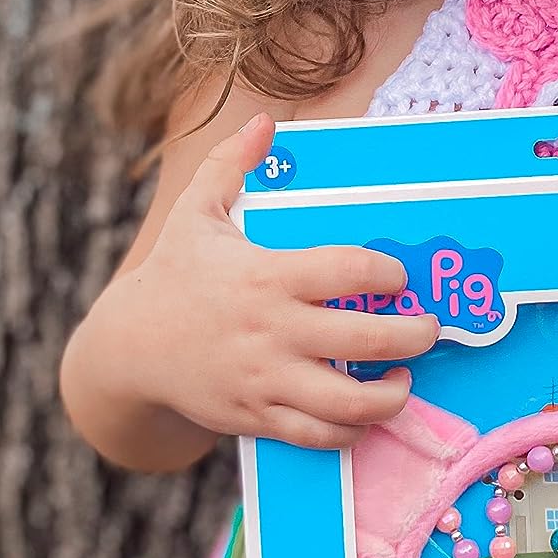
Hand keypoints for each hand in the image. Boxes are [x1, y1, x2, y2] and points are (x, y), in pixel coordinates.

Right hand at [127, 112, 439, 449]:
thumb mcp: (194, 214)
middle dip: (415, 335)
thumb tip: (262, 122)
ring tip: (403, 378)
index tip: (400, 276)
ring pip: (352, 401)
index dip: (390, 272)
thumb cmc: (173, 277)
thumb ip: (229, 164)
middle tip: (427, 328)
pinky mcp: (259, 417)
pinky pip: (321, 435)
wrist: (130, 349)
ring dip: (393, 394)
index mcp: (267, 275)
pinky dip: (354, 429)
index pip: (351, 270)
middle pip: (370, 339)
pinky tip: (365, 411)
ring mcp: (267, 379)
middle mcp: (273, 330)